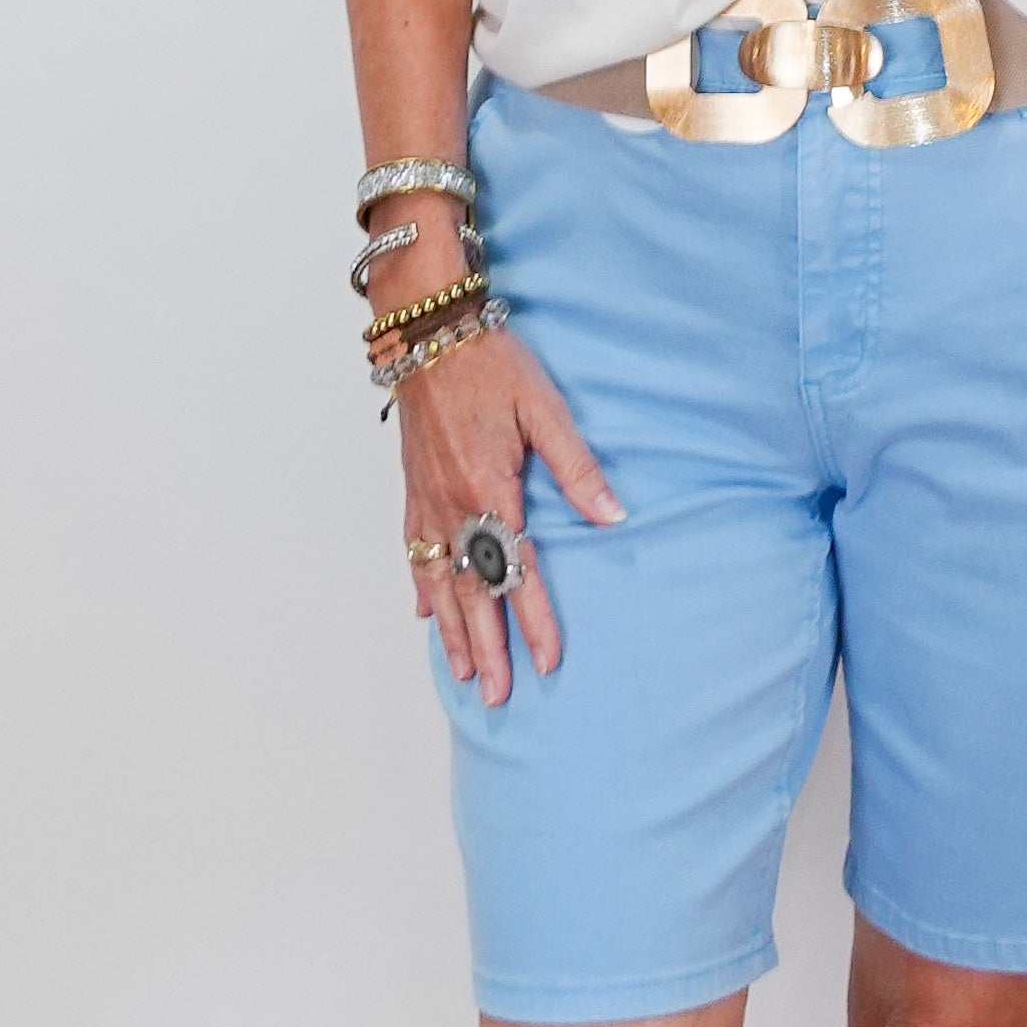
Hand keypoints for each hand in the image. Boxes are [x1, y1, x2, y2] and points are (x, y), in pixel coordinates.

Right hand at [397, 323, 622, 704]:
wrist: (428, 331)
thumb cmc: (489, 364)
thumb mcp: (545, 408)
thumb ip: (576, 466)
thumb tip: (612, 514)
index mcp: (490, 490)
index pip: (517, 571)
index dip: (533, 619)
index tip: (548, 659)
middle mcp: (453, 505)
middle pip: (473, 591)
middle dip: (486, 647)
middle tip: (497, 695)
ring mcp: (428, 500)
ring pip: (440, 580)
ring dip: (451, 631)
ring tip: (461, 673)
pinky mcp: (414, 489)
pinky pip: (415, 550)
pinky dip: (421, 586)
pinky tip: (424, 612)